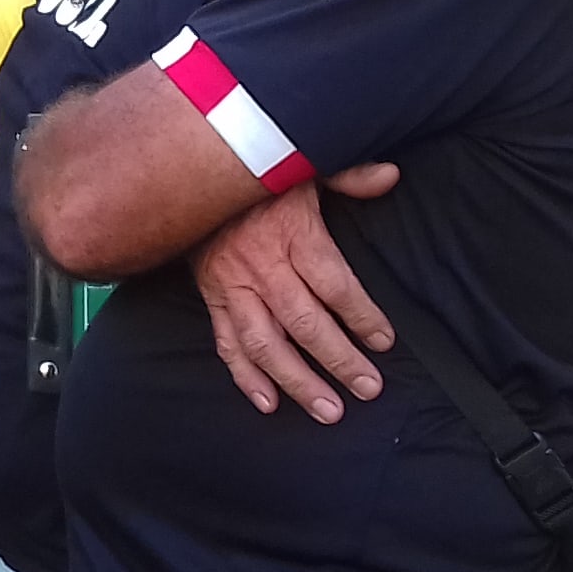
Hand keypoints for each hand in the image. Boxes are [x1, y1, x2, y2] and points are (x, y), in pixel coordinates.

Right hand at [194, 163, 401, 422]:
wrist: (182, 170)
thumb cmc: (250, 167)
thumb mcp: (301, 161)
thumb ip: (347, 174)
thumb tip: (390, 176)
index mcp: (291, 234)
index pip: (334, 285)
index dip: (362, 316)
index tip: (384, 341)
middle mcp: (262, 267)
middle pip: (306, 323)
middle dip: (339, 360)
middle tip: (368, 388)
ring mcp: (233, 286)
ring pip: (266, 343)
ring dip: (297, 381)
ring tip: (328, 410)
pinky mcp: (212, 297)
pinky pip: (227, 343)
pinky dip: (245, 376)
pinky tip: (268, 402)